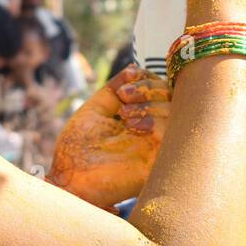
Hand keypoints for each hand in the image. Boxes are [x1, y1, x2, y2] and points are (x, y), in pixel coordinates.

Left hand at [47, 65, 167, 207]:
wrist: (67, 176)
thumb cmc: (77, 148)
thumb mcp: (95, 109)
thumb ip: (113, 88)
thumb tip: (132, 70)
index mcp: (140, 119)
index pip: (160, 91)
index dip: (148, 79)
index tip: (126, 80)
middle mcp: (152, 132)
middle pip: (173, 99)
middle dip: (150, 88)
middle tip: (124, 95)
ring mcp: (157, 146)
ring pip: (178, 115)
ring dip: (151, 104)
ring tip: (125, 113)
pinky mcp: (158, 163)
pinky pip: (173, 138)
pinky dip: (156, 123)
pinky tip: (133, 125)